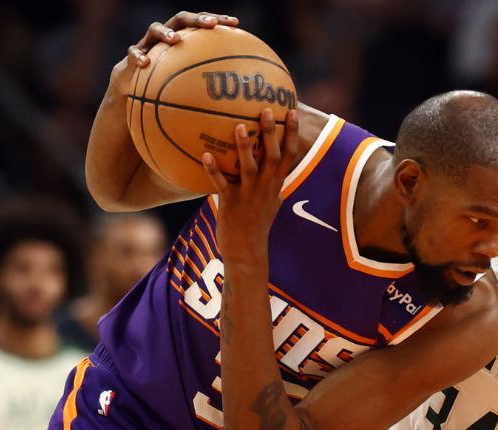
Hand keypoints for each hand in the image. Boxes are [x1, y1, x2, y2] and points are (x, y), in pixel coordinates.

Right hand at [109, 11, 240, 89]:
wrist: (133, 90)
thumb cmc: (166, 87)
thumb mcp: (188, 85)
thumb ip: (206, 84)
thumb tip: (236, 100)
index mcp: (183, 39)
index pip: (202, 23)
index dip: (218, 20)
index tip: (235, 23)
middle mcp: (166, 36)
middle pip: (181, 19)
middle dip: (196, 19)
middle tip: (210, 25)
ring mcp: (147, 44)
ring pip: (155, 29)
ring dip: (166, 32)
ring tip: (175, 40)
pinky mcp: (131, 56)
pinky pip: (132, 52)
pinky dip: (138, 56)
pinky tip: (145, 64)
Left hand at [203, 108, 301, 264]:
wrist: (248, 251)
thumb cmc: (257, 224)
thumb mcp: (272, 201)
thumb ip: (273, 182)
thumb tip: (273, 164)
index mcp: (276, 185)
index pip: (289, 155)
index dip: (292, 133)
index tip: (292, 111)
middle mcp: (266, 188)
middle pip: (272, 156)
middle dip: (271, 133)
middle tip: (267, 110)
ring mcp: (249, 196)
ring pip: (249, 168)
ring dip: (245, 147)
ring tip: (239, 126)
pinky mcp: (231, 204)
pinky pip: (222, 184)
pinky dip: (214, 170)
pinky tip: (205, 154)